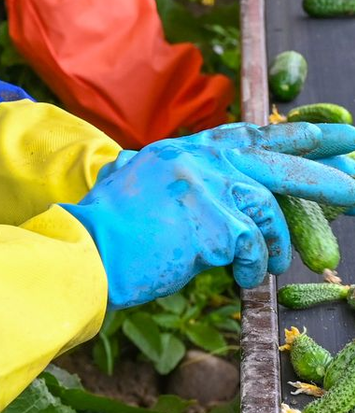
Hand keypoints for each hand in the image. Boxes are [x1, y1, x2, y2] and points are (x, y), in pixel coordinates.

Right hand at [63, 122, 354, 307]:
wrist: (83, 252)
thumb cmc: (102, 229)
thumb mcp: (132, 182)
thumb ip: (163, 174)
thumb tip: (175, 180)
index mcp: (182, 149)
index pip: (252, 135)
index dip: (301, 136)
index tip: (344, 138)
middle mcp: (197, 161)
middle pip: (278, 164)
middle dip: (329, 177)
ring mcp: (206, 190)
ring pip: (268, 212)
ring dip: (275, 244)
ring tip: (268, 265)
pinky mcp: (213, 225)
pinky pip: (251, 248)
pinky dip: (251, 268)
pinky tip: (240, 278)